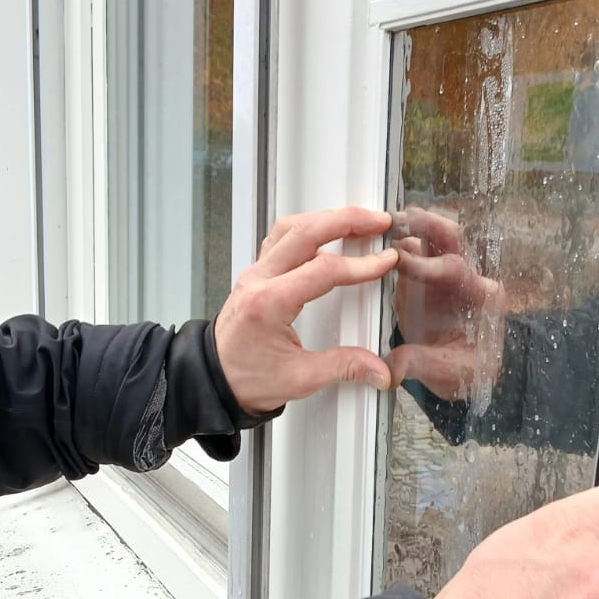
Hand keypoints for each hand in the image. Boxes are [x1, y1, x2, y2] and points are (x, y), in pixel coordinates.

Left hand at [214, 208, 397, 414]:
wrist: (214, 380)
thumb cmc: (246, 378)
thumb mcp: (299, 379)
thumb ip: (343, 368)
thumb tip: (379, 369)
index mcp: (269, 303)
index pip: (322, 270)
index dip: (359, 264)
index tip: (385, 262)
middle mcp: (259, 280)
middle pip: (305, 232)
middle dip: (346, 221)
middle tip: (379, 221)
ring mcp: (255, 273)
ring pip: (290, 227)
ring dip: (326, 218)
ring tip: (357, 220)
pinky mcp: (257, 274)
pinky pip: (280, 237)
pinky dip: (308, 228)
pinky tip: (326, 231)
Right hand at [385, 208, 508, 399]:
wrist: (463, 372)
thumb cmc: (465, 370)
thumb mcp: (447, 372)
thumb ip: (421, 364)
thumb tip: (392, 366)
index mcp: (481, 297)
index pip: (456, 269)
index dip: (427, 264)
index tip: (400, 262)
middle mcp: (466, 277)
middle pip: (451, 237)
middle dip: (424, 224)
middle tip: (394, 220)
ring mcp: (444, 273)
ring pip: (430, 238)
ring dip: (406, 227)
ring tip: (376, 225)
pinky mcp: (425, 275)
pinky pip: (411, 251)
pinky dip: (393, 244)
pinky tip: (371, 242)